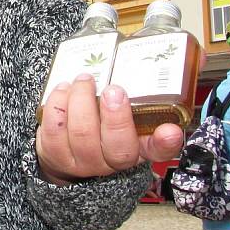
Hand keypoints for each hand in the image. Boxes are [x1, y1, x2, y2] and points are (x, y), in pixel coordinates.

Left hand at [36, 74, 183, 183]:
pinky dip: (57, 104)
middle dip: (115, 116)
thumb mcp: (128, 114)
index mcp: (138, 149)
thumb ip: (147, 97)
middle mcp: (112, 161)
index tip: (170, 130)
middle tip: (112, 90)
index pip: (158, 152)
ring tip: (84, 80)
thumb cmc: (103, 126)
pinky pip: (54, 130)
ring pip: (82, 134)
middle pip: (117, 147)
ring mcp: (82, 161)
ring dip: (81, 101)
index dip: (165, 143)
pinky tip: (64, 90)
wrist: (67, 151)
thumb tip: (176, 68)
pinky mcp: (54, 154)